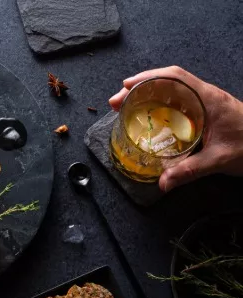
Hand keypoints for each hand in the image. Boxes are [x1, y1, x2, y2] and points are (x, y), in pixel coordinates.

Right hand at [109, 66, 242, 191]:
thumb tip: (162, 183)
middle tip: (116, 103)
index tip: (126, 86)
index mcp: (208, 98)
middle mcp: (204, 96)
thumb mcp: (219, 160)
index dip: (147, 78)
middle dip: (138, 88)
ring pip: (170, 91)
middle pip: (166, 81)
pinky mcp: (204, 113)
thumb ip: (189, 171)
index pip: (174, 77)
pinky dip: (157, 105)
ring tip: (125, 107)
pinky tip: (147, 118)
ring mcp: (204, 103)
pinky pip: (176, 103)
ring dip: (146, 96)